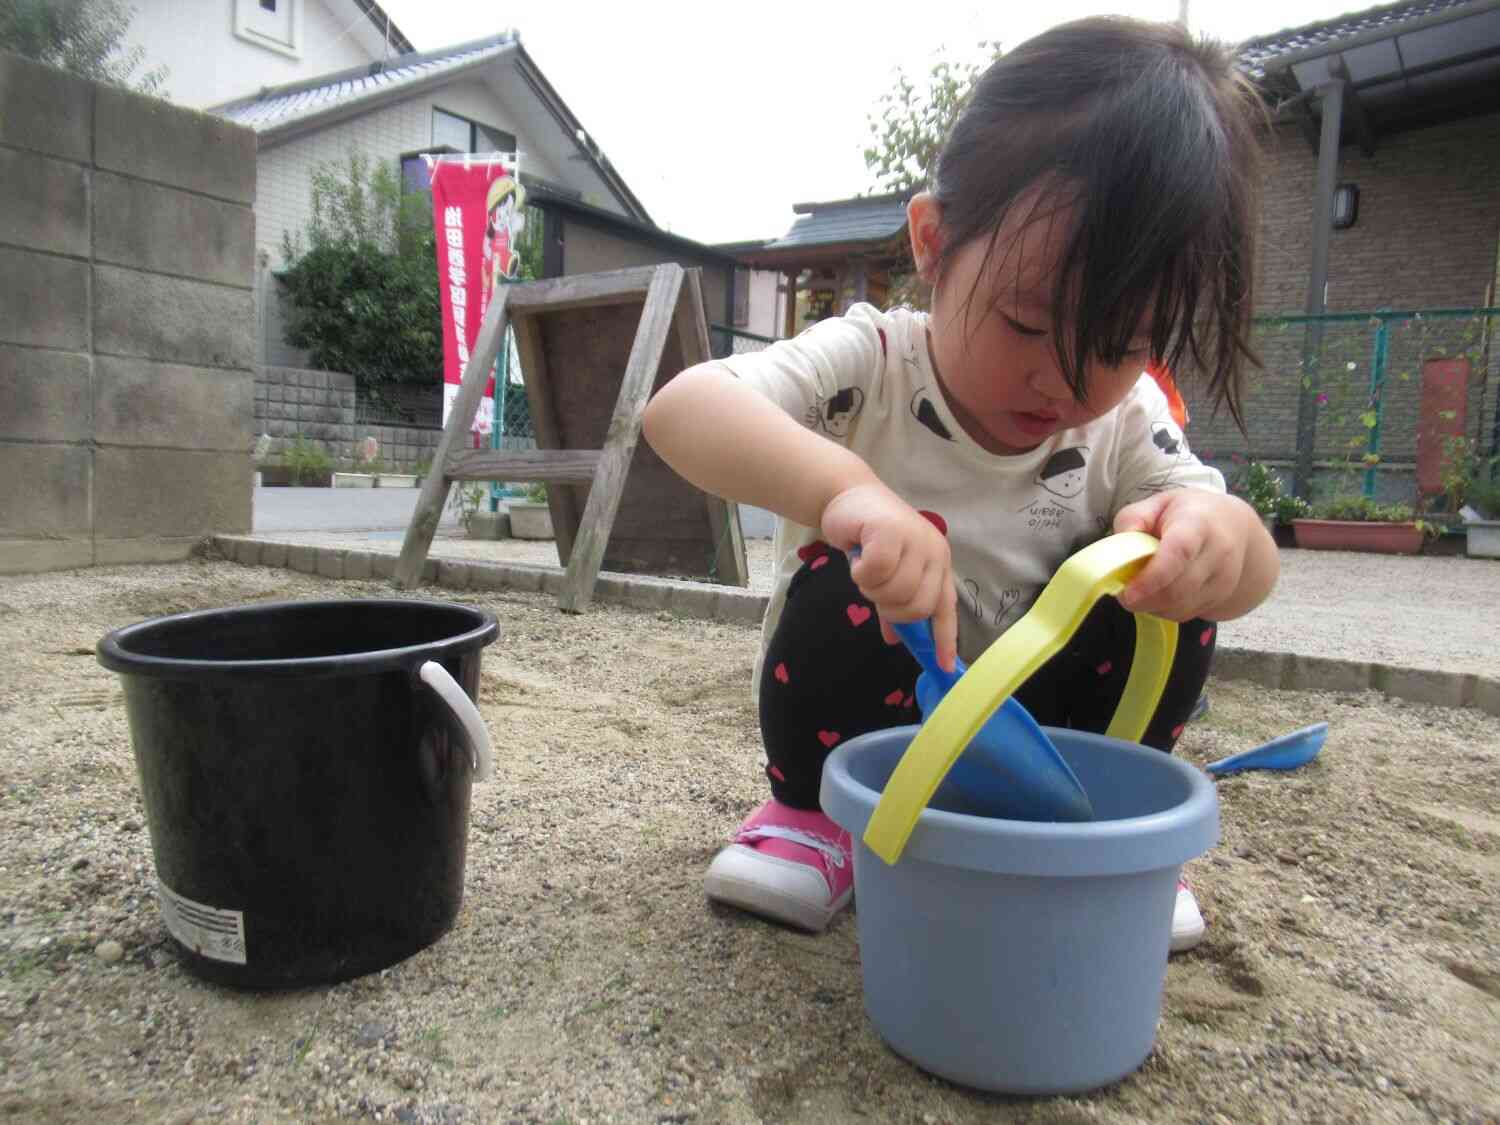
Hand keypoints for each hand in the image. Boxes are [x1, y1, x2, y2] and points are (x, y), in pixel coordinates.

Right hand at [821, 483, 958, 671]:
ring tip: (865, 568)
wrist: (848, 495)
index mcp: (938, 563)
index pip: (945, 608)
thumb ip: (893, 604)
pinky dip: (860, 572)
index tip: (943, 667)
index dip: (944, 639)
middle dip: (889, 607)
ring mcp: (916, 539)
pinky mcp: (892, 531)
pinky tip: (857, 557)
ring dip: (871, 588)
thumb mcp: (888, 572)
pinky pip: (876, 573)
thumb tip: (896, 640)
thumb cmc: (868, 535)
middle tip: (873, 588)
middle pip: (917, 606)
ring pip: (895, 591)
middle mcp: (934, 552)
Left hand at [1113, 490, 1268, 620]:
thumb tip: (1118, 550)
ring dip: (1152, 608)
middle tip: (1122, 595)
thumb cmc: (1188, 514)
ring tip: (1138, 593)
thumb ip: (1133, 520)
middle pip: (1178, 589)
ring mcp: (1223, 578)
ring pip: (1182, 607)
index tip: (1127, 592)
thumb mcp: (1156, 504)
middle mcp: (1218, 552)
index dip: (1152, 578)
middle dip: (1144, 599)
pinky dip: (1164, 611)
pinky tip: (1156, 596)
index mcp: (1198, 523)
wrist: (1235, 528)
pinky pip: (1186, 614)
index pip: (1179, 553)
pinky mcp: (1221, 597)